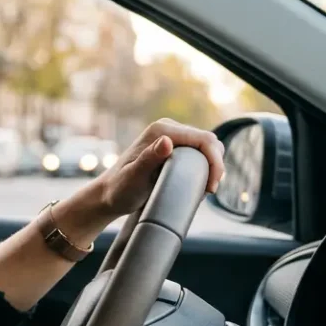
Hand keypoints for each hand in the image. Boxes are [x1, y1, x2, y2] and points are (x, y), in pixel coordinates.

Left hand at [93, 118, 226, 216]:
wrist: (109, 195)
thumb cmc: (119, 188)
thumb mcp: (134, 176)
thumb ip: (149, 158)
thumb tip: (168, 141)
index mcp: (162, 130)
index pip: (203, 139)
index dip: (215, 161)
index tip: (211, 186)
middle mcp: (168, 129)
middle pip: (209, 142)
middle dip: (216, 165)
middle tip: (209, 190)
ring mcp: (171, 139)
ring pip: (206, 148)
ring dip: (212, 167)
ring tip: (204, 189)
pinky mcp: (173, 150)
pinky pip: (199, 154)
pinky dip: (205, 168)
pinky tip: (199, 184)